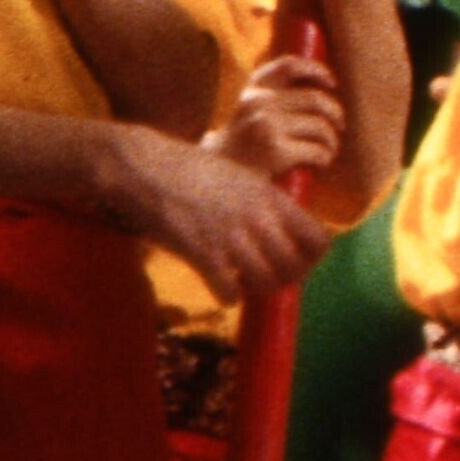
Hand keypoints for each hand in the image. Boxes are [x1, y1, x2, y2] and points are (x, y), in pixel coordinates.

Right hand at [91, 118, 326, 293]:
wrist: (140, 164)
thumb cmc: (187, 171)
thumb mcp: (239, 177)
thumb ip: (265, 203)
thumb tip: (286, 233)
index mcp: (270, 197)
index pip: (319, 240)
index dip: (311, 259)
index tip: (295, 262)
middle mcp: (256, 216)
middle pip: (294, 267)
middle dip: (284, 279)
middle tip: (266, 277)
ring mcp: (229, 235)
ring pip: (267, 283)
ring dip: (257, 290)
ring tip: (243, 283)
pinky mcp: (200, 252)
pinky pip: (230, 292)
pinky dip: (227, 296)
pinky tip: (218, 286)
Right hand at [205, 47, 345, 189]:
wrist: (219, 177)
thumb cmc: (245, 145)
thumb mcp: (252, 112)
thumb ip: (277, 98)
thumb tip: (322, 86)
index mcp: (254, 91)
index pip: (289, 66)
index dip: (316, 70)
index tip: (331, 83)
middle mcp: (258, 103)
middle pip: (316, 99)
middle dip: (335, 114)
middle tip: (338, 127)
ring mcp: (266, 126)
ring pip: (320, 126)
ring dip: (331, 140)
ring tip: (327, 149)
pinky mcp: (276, 151)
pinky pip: (318, 150)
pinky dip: (325, 158)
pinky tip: (319, 164)